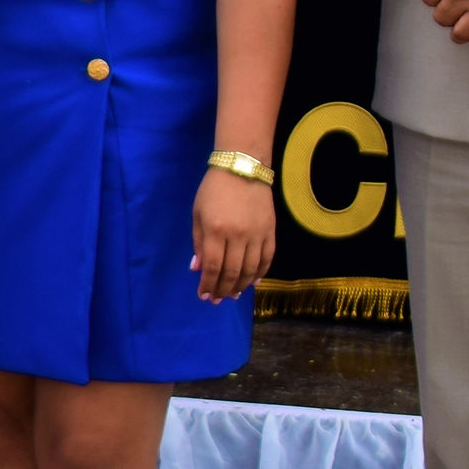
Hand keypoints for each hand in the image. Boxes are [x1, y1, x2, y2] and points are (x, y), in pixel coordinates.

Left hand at [191, 167, 273, 302]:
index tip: (204, 295)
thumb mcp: (198, 213)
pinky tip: (251, 282)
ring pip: (251, 269)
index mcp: (216, 230)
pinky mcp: (271, 231)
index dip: (208, 284)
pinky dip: (260, 273)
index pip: (213, 266)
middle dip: (223, 289)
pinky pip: (267, 259)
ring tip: (232, 295)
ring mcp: (257, 234)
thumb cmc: (214, 190)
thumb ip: (199, 242)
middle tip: (217, 300)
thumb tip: (197, 269)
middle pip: (232, 272)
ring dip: (240, 286)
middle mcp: (238, 235)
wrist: (242, 168)